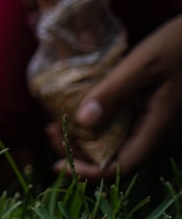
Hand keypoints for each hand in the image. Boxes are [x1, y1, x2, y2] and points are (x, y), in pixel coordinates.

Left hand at [51, 15, 181, 179]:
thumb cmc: (179, 45)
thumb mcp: (141, 65)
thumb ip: (114, 93)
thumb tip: (83, 122)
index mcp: (159, 129)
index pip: (120, 169)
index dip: (86, 173)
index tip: (57, 164)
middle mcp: (160, 135)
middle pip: (115, 162)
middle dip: (79, 154)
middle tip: (50, 130)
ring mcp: (158, 126)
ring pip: (118, 147)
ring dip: (86, 141)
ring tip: (57, 122)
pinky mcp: (154, 114)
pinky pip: (123, 131)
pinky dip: (98, 127)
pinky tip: (80, 110)